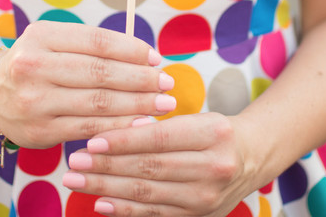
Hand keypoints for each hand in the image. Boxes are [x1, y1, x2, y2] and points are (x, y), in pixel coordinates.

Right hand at [0, 20, 175, 147]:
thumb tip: (144, 56)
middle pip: (100, 73)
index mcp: (42, 36)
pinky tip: (141, 123)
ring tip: (163, 103)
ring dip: (137, 104)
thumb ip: (91, 44)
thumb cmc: (35, 61)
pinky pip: (89, 129)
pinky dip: (119, 127)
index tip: (155, 58)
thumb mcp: (53, 39)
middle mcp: (34, 66)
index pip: (97, 41)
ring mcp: (35, 101)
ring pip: (98, 103)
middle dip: (140, 79)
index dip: (131, 50)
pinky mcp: (40, 131)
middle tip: (167, 83)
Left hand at [63, 113, 254, 216]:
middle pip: (150, 168)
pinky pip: (155, 214)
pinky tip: (101, 203)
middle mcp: (213, 167)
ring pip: (148, 193)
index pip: (159, 138)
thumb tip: (118, 132)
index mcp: (212, 133)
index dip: (123, 141)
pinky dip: (125, 210)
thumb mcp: (195, 118)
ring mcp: (207, 197)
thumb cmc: (213, 131)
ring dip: (107, 189)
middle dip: (106, 167)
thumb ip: (160, 125)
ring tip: (77, 181)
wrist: (251, 157)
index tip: (91, 142)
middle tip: (74, 163)